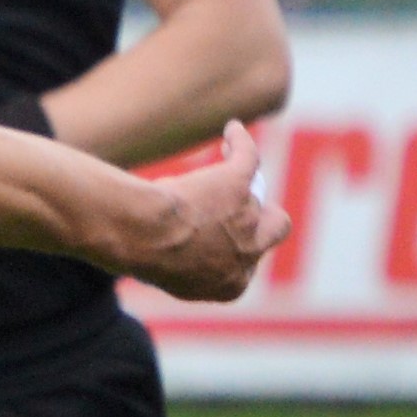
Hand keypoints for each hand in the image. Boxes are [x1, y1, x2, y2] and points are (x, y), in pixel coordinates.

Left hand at [131, 123, 289, 306]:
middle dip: (265, 221)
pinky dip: (240, 142)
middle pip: (273, 230)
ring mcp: (248, 217)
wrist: (143, 235)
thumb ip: (186, 266)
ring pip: (252, 194)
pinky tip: (232, 131)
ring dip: (238, 182)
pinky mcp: (239, 184)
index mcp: (231, 285)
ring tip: (217, 167)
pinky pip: (249, 157)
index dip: (233, 249)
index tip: (214, 238)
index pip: (245, 265)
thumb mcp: (169, 273)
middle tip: (245, 209)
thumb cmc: (144, 256)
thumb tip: (178, 248)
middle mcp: (248, 253)